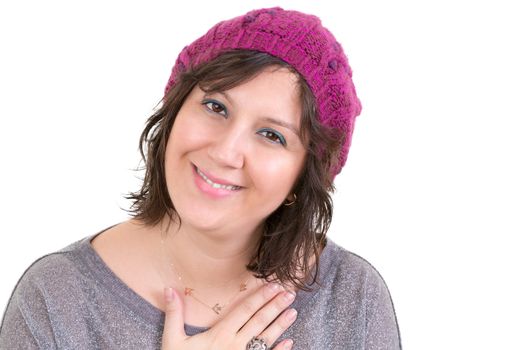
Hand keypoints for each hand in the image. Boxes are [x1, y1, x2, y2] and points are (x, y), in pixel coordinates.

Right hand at [161, 283, 296, 348]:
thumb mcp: (173, 340)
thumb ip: (174, 315)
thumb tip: (169, 288)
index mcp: (220, 334)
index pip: (244, 310)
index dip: (260, 296)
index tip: (273, 285)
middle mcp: (235, 345)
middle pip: (259, 321)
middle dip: (275, 305)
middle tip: (290, 292)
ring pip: (266, 338)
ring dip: (281, 324)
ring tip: (293, 311)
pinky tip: (289, 342)